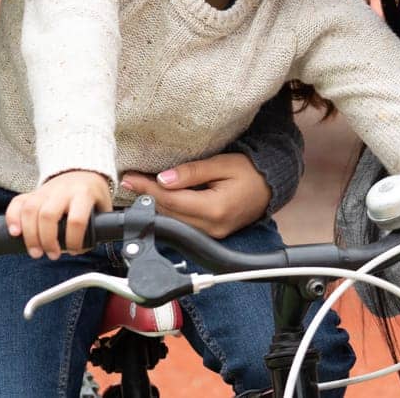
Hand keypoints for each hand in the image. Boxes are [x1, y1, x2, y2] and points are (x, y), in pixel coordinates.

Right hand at [6, 170, 111, 258]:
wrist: (81, 170)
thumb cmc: (91, 194)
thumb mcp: (102, 206)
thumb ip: (99, 226)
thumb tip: (86, 248)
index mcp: (84, 193)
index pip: (76, 219)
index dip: (73, 239)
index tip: (75, 250)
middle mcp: (62, 190)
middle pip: (48, 215)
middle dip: (47, 240)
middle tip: (52, 255)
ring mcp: (45, 190)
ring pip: (30, 210)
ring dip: (29, 235)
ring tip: (36, 252)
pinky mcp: (32, 192)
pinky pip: (17, 202)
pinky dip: (12, 218)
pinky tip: (14, 233)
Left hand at [117, 153, 271, 238]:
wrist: (270, 187)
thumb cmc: (249, 172)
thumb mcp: (222, 164)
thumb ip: (192, 172)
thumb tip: (163, 179)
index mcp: (215, 209)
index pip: (171, 199)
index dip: (147, 188)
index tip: (130, 177)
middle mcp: (212, 227)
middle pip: (169, 213)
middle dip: (146, 197)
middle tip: (129, 180)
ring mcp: (211, 235)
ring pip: (173, 221)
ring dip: (155, 205)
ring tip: (138, 188)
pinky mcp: (210, 235)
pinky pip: (183, 224)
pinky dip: (168, 211)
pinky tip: (158, 199)